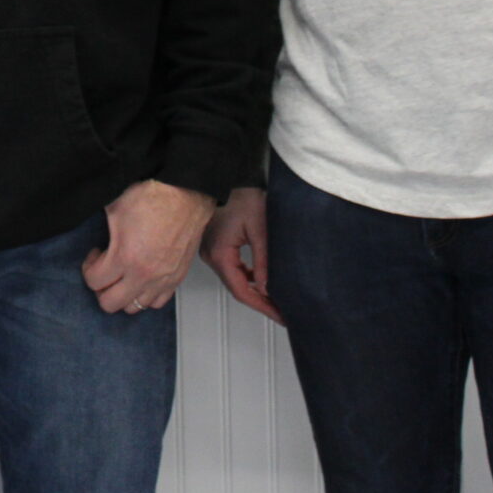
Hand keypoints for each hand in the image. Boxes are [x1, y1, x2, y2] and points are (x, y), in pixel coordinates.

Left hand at [81, 179, 214, 314]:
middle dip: (101, 288)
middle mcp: (144, 275)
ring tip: (123, 275)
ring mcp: (162, 279)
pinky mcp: (177, 277)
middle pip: (111, 303)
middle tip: (104, 271)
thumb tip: (86, 221)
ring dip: (124, 294)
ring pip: (135, 307)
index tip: (94, 255)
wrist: (186, 193)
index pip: (94, 282)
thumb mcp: (114, 206)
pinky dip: (146, 295)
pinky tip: (141, 278)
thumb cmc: (154, 196)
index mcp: (125, 257)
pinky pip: (158, 302)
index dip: (88, 268)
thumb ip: (99, 225)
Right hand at [199, 185, 280, 323]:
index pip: (242, 290)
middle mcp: (211, 255)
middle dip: (260, 302)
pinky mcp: (216, 247)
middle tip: (282, 313)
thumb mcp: (260, 230)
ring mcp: (211, 251)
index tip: (279, 315)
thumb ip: (264, 261)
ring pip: (235, 280)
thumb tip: (269, 288)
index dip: (262, 306)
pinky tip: (263, 282)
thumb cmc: (243, 196)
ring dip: (255, 291)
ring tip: (276, 301)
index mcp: (219, 253)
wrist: (231, 177)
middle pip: (237, 289)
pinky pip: (232, 269)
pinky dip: (248, 278)